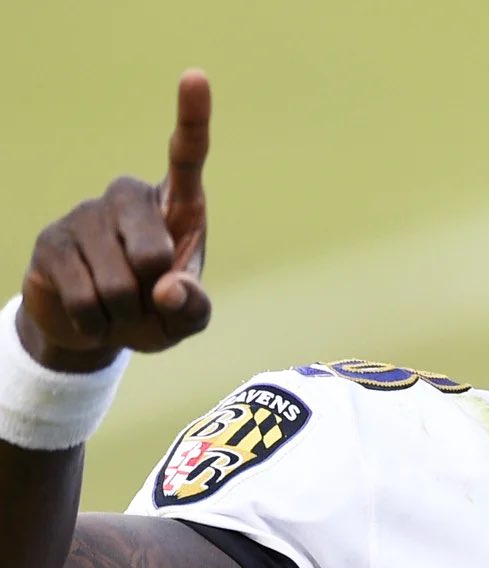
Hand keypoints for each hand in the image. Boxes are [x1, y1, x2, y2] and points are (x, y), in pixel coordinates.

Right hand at [16, 70, 212, 371]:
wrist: (100, 329)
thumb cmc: (157, 311)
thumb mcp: (187, 317)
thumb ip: (194, 307)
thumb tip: (167, 289)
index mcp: (175, 206)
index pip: (186, 157)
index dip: (192, 120)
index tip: (196, 76)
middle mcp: (128, 199)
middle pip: (150, 252)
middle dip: (154, 294)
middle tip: (149, 299)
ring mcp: (85, 215)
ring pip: (116, 284)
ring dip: (125, 313)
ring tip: (120, 307)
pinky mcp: (52, 241)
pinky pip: (85, 297)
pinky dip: (98, 322)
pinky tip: (95, 315)